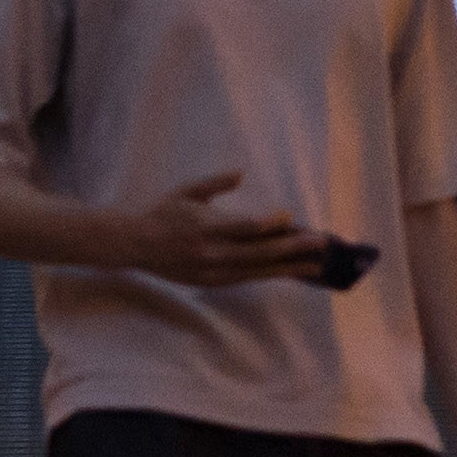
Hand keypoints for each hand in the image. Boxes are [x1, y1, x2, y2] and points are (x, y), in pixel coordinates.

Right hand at [117, 168, 335, 288]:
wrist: (135, 246)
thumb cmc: (163, 212)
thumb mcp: (187, 191)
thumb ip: (214, 184)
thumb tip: (240, 173)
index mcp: (205, 228)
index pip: (243, 227)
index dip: (269, 224)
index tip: (290, 216)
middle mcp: (212, 254)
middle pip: (259, 253)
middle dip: (292, 248)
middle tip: (320, 243)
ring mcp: (213, 272)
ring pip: (258, 270)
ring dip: (289, 267)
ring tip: (316, 265)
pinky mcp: (214, 282)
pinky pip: (248, 278)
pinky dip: (270, 273)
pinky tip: (290, 270)